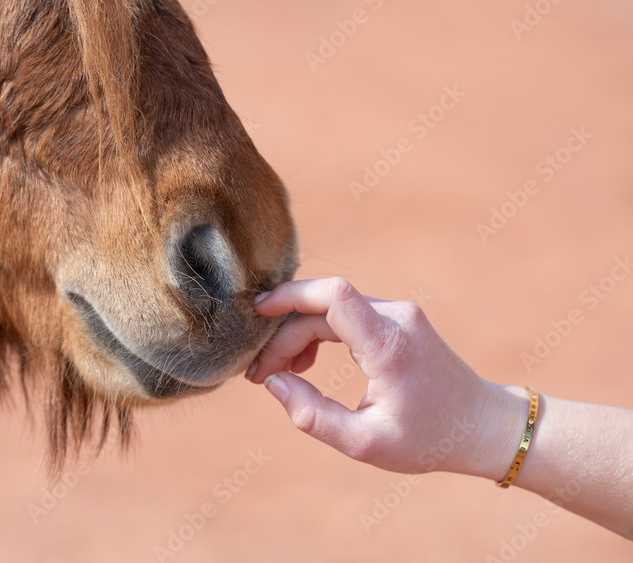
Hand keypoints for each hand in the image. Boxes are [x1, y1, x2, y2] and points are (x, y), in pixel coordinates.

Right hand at [246, 278, 528, 478]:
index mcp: (388, 345)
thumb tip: (274, 383)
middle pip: (321, 307)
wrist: (484, 426)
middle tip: (260, 376)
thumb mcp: (364, 442)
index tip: (257, 314)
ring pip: (331, 309)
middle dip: (283, 336)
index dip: (288, 297)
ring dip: (299, 334)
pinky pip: (346, 314)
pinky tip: (307, 363)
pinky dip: (319, 333)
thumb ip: (313, 416)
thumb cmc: (429, 439)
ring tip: (282, 373)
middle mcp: (396, 318)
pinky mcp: (398, 319)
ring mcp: (399, 314)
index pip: (332, 295)